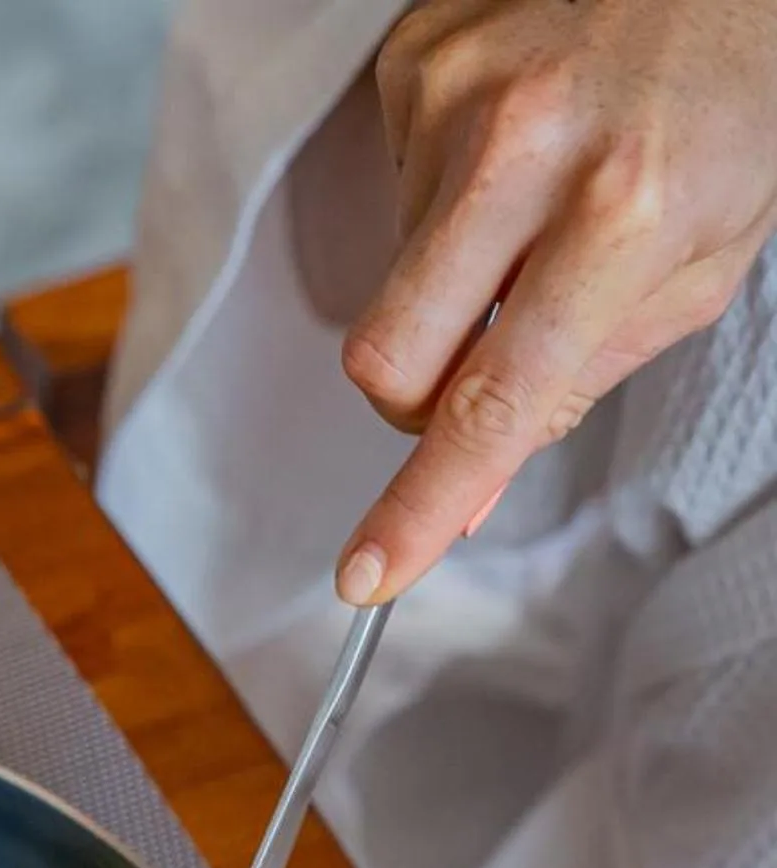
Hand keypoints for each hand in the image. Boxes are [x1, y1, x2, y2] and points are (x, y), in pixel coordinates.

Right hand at [335, 0, 776, 605]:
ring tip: (537, 197)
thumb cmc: (732, 106)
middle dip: (417, 394)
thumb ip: (579, 382)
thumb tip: (469, 491)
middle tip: (482, 355)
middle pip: (387, 357)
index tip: (369, 572)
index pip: (491, 400)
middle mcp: (526, 144)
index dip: (424, 503)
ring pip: (391, 280)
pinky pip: (391, 193)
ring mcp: (458, 94)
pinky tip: (513, 145)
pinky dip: (445, 196)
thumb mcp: (699, 269)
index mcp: (621, 211)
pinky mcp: (418, 62)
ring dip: (452, 270)